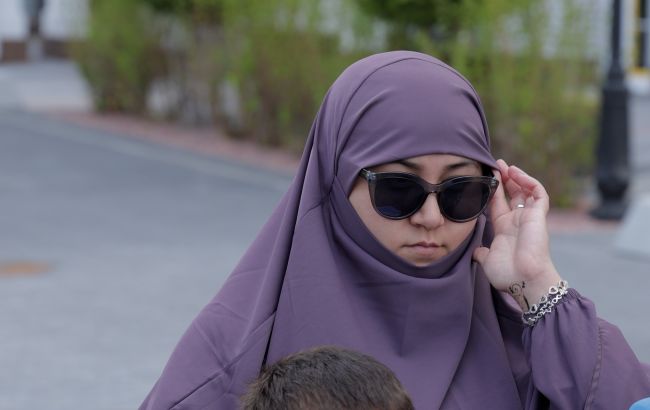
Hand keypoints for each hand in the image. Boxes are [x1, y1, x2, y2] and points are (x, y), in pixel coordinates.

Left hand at [473, 159, 561, 309]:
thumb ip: (482, 253)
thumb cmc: (508, 275)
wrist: (524, 281)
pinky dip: (528, 181)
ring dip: (515, 176)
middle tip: (494, 164)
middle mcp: (516, 221)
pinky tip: (515, 173)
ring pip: (525, 190)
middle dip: (503, 179)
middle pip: (511, 194)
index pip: (496, 204)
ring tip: (503, 165)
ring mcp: (528, 217)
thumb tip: (476, 251)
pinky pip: (538, 193)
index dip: (491, 191)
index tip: (483, 177)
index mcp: (504, 229)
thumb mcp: (488, 261)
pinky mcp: (539, 215)